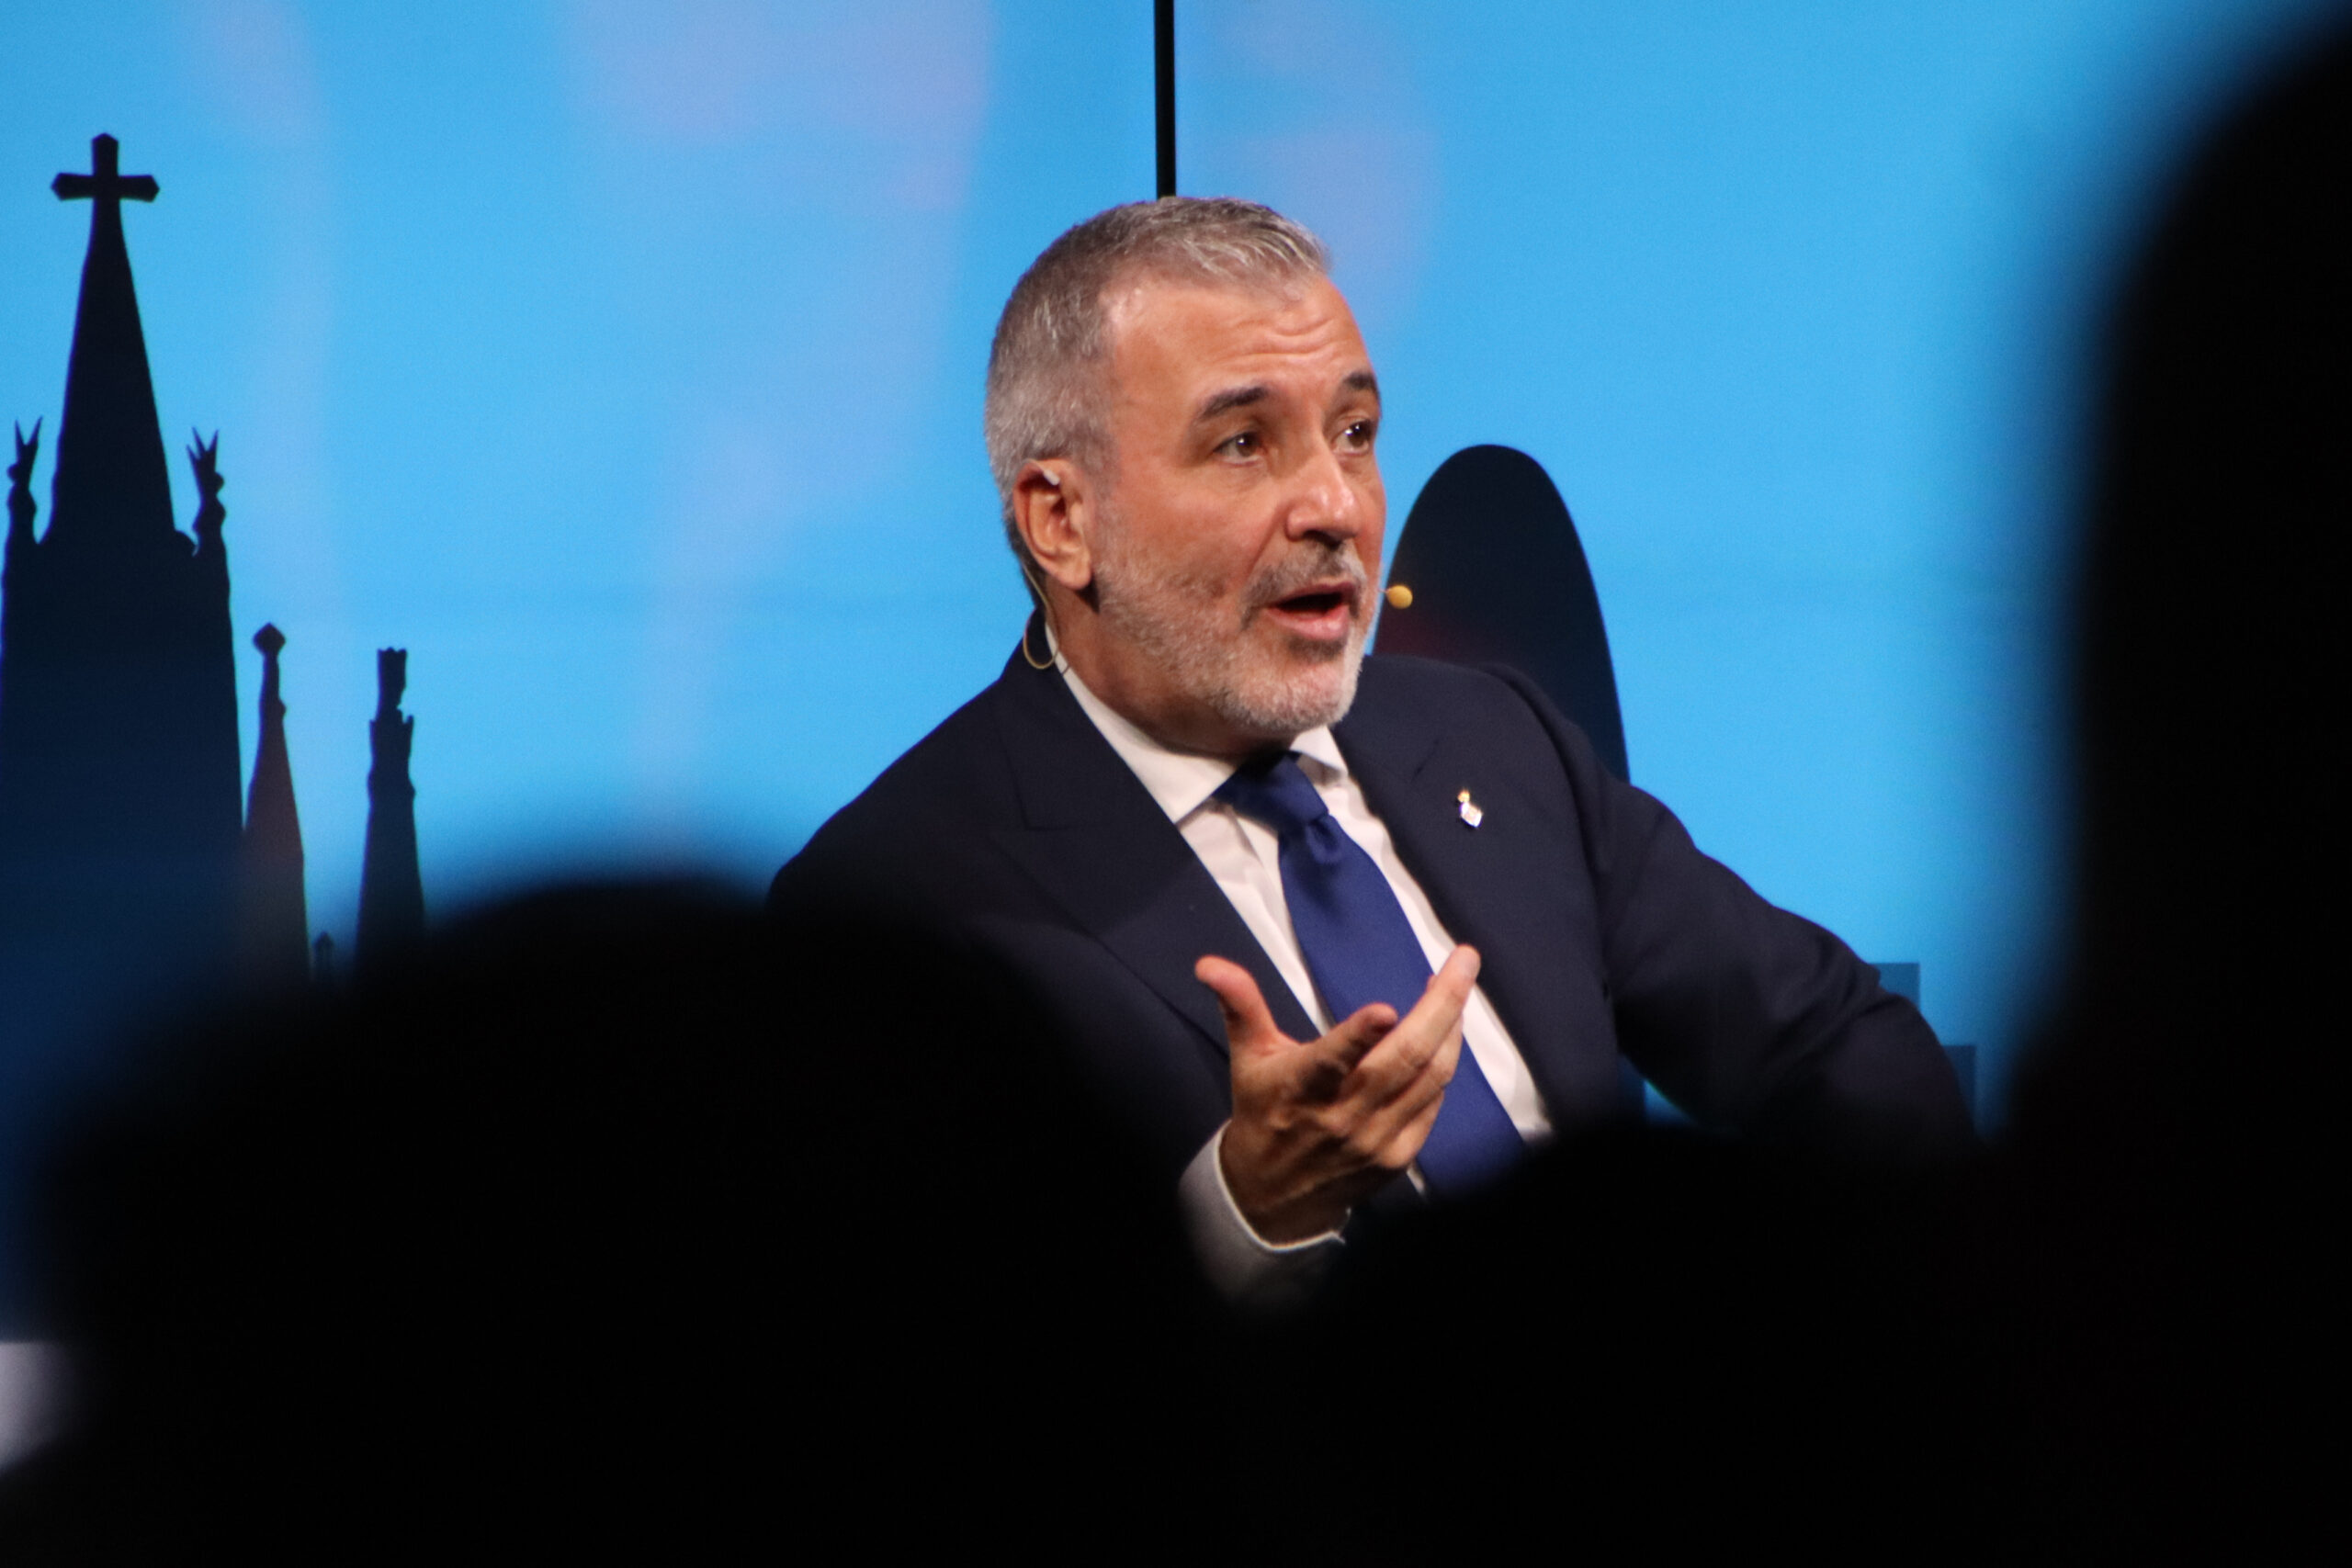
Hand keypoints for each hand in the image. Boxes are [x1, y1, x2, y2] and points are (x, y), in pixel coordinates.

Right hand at [1195, 946, 1479, 1244]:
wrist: (1274, 1195)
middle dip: (1441, 1006)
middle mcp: (1343, 1117)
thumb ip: (1240, 1005)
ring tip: (1458, 988)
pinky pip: (1434, 1103)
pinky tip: (1445, 1037)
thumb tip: (1210, 965)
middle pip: (1403, 1059)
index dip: (1358, 1036)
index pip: (1331, 1062)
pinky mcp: (1399, 1157)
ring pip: (1430, 1078)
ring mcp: (1377, 1140)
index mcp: (1301, 1088)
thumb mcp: (1249, 1057)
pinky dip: (1443, 1066)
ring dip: (1451, 1029)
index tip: (1384, 1009)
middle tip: (1463, 961)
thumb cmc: (1264, 1112)